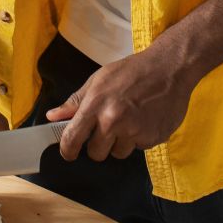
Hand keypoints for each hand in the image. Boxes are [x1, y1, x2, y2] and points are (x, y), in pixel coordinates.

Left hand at [46, 42, 197, 161]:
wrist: (169, 68)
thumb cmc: (132, 71)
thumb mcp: (99, 80)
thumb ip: (76, 102)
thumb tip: (53, 116)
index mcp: (96, 105)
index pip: (72, 139)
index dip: (67, 150)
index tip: (69, 153)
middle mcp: (114, 121)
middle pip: (96, 153)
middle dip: (99, 144)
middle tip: (108, 127)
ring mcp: (135, 132)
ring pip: (118, 153)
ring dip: (121, 141)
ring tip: (130, 118)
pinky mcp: (153, 138)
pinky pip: (139, 148)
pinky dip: (140, 138)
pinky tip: (145, 118)